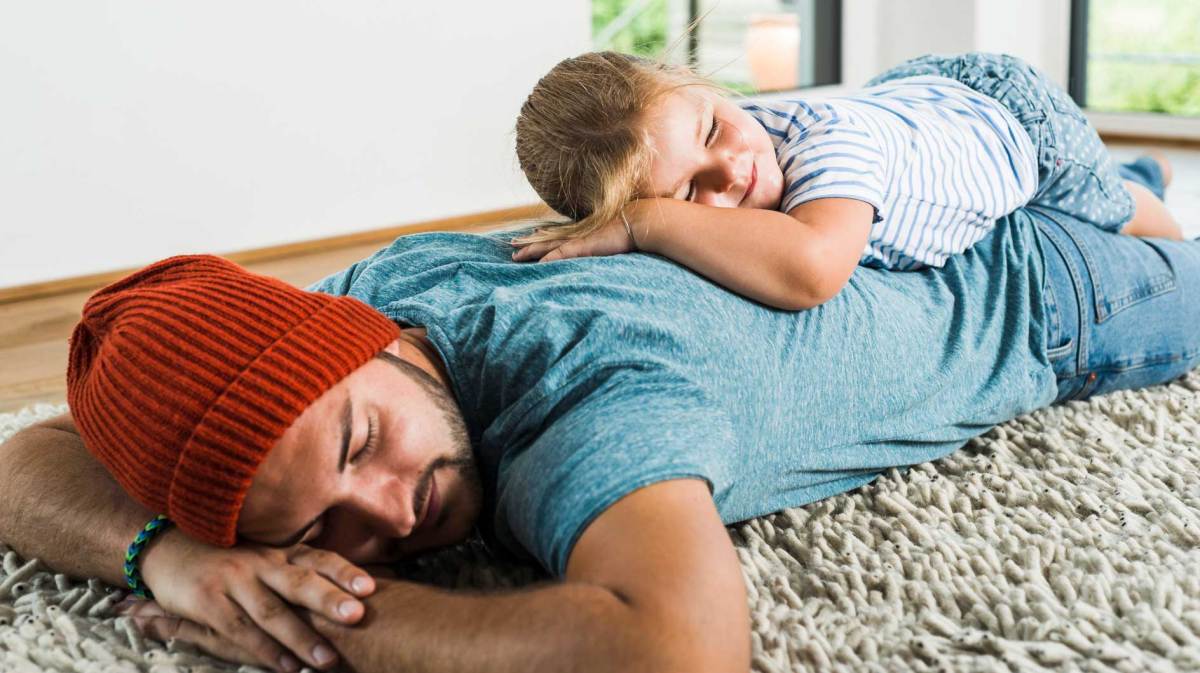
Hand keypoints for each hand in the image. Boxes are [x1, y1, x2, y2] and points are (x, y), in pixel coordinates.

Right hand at [140, 530, 376, 672]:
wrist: (167, 547)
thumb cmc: (229, 557)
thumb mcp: (265, 555)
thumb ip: (298, 569)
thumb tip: (350, 590)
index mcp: (281, 552)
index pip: (319, 559)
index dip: (345, 572)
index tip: (372, 588)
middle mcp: (262, 563)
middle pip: (301, 582)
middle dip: (330, 600)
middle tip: (358, 616)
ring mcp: (234, 581)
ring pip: (272, 611)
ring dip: (301, 637)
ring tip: (328, 660)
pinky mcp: (207, 601)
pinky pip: (239, 628)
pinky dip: (264, 650)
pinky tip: (286, 666)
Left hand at [512, 201, 650, 262]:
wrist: (641, 219)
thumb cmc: (634, 224)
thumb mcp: (618, 229)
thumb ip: (610, 234)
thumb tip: (612, 236)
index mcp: (585, 230)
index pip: (559, 233)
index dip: (543, 235)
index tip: (531, 235)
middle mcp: (579, 233)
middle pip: (548, 238)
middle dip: (529, 242)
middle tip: (512, 245)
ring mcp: (581, 239)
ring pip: (549, 246)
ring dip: (532, 251)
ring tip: (515, 256)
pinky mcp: (586, 245)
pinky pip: (563, 254)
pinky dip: (551, 258)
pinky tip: (539, 264)